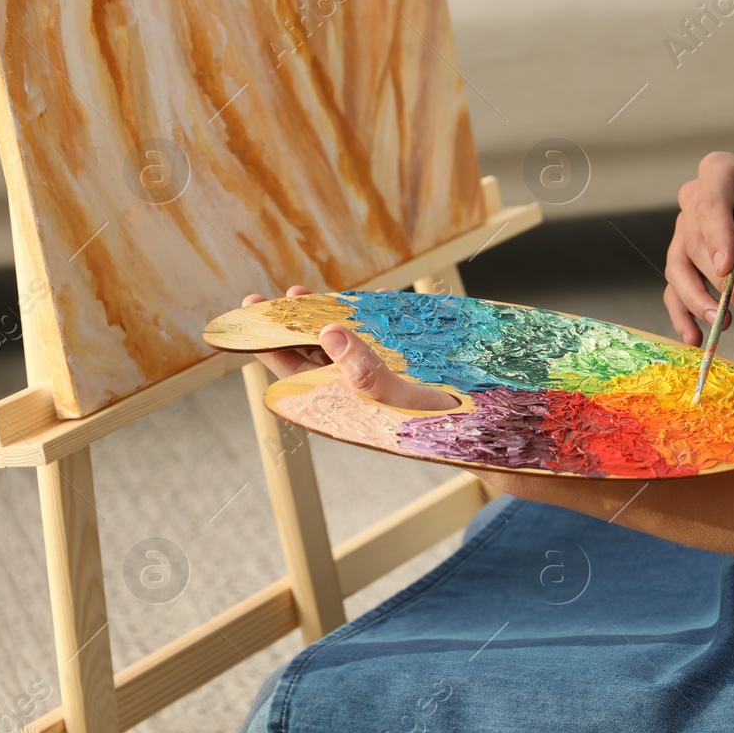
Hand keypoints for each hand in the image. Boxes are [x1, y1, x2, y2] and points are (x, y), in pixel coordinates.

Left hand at [241, 287, 457, 409]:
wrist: (482, 437)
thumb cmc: (439, 428)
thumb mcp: (398, 399)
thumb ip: (363, 368)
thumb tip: (329, 332)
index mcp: (339, 404)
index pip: (290, 368)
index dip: (268, 338)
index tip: (251, 309)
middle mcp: (349, 392)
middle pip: (308, 353)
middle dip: (294, 324)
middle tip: (282, 295)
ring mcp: (370, 380)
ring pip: (337, 346)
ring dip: (326, 321)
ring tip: (310, 297)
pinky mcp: (394, 372)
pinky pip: (370, 344)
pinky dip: (365, 322)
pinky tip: (368, 304)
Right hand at [663, 153, 733, 344]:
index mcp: (717, 171)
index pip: (708, 206)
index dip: (715, 238)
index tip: (726, 268)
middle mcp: (693, 199)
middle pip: (693, 243)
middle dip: (718, 279)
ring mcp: (686, 230)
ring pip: (678, 269)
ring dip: (698, 300)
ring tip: (723, 324)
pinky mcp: (688, 259)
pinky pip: (676, 287)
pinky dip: (683, 313)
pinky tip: (695, 337)